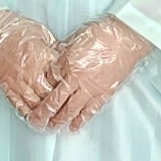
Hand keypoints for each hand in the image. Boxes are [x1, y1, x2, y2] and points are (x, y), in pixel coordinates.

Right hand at [0, 10, 61, 122]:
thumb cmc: (17, 30)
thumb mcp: (44, 36)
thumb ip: (55, 52)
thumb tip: (65, 63)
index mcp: (42, 59)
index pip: (60, 80)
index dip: (68, 89)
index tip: (74, 95)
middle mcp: (31, 73)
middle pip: (49, 96)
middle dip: (59, 107)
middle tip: (67, 115)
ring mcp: (18, 82)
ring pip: (34, 105)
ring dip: (44, 116)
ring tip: (52, 123)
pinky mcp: (6, 87)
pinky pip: (18, 105)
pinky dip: (27, 114)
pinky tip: (33, 119)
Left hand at [36, 17, 152, 130]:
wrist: (127, 37)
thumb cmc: (104, 33)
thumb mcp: (74, 40)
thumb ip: (63, 55)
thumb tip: (54, 65)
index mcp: (69, 66)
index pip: (49, 85)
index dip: (40, 95)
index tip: (32, 102)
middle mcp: (78, 81)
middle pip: (57, 102)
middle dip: (45, 114)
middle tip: (37, 122)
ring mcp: (92, 88)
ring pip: (73, 109)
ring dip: (61, 120)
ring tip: (53, 127)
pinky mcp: (106, 92)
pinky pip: (91, 109)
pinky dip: (82, 119)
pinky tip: (76, 125)